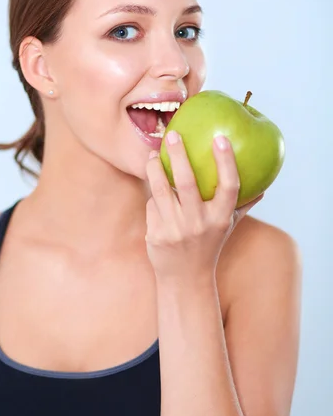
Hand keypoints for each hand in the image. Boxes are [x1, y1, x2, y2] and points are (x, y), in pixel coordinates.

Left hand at [145, 131, 263, 283]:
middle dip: (178, 155)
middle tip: (171, 135)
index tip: (220, 138)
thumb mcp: (227, 228)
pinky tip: (154, 194)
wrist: (185, 280)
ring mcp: (176, 230)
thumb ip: (242, 206)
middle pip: (187, 182)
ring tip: (151, 155)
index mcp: (221, 219)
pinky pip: (151, 206)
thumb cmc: (208, 247)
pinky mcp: (156, 235)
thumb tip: (263, 188)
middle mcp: (200, 223)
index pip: (229, 187)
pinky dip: (152, 198)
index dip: (226, 161)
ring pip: (160, 190)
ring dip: (154, 169)